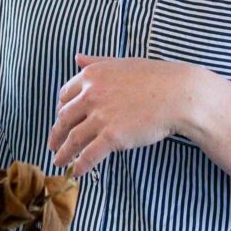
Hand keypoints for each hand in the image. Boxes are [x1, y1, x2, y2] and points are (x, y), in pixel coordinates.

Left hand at [48, 55, 211, 176]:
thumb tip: (77, 58)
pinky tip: (76, 172)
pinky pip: (89, 155)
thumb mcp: (121, 63)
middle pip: (64, 118)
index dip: (60, 111)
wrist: (177, 94)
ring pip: (73, 139)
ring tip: (59, 162)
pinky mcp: (112, 136)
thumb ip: (96, 62)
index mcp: (92, 75)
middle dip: (56, 134)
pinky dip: (80, 166)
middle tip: (53, 145)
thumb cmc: (155, 77)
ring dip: (63, 153)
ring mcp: (101, 116)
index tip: (60, 120)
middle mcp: (91, 94)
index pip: (64, 95)